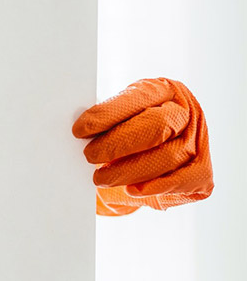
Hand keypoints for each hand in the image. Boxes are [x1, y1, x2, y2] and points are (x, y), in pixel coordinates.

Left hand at [72, 78, 211, 215]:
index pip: (137, 99)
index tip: (79, 131)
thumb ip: (105, 123)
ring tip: (100, 178)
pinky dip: (157, 186)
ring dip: (129, 171)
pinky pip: (184, 180)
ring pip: (168, 156)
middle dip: (119, 143)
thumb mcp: (115, 121)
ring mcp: (198, 141)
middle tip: (89, 156)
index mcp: (163, 90)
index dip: (107, 115)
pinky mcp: (202, 172)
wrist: (141, 166)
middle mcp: (186, 111)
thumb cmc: (124, 136)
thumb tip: (80, 133)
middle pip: (157, 126)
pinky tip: (132, 190)